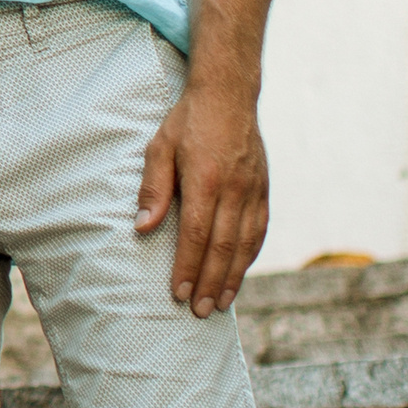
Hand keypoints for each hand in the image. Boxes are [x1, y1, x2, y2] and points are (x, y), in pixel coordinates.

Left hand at [136, 63, 269, 320]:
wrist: (229, 95)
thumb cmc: (187, 121)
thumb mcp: (160, 147)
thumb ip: (153, 188)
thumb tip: (143, 228)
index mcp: (206, 179)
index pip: (196, 233)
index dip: (188, 266)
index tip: (178, 292)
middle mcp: (235, 189)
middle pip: (223, 246)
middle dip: (211, 282)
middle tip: (200, 312)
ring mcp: (253, 190)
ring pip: (246, 243)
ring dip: (233, 277)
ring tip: (221, 303)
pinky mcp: (263, 190)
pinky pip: (259, 230)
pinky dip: (250, 256)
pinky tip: (239, 273)